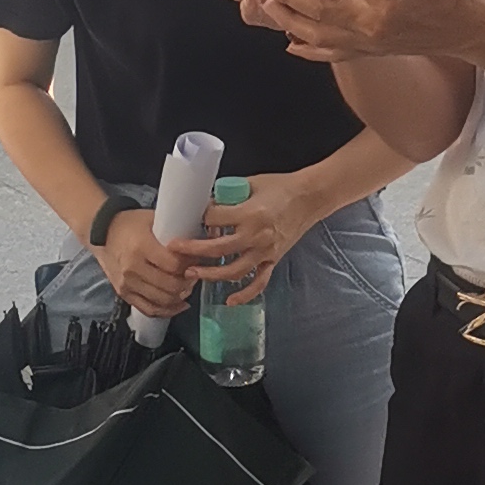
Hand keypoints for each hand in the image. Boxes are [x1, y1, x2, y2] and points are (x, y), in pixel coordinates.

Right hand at [92, 205, 203, 318]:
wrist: (101, 232)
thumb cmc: (130, 224)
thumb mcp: (153, 219)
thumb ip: (175, 230)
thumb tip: (203, 237)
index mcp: (141, 247)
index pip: (173, 265)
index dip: (190, 265)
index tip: (196, 260)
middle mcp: (132, 268)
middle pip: (170, 286)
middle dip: (187, 283)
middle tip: (194, 276)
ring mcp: (127, 284)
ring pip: (162, 301)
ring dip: (179, 297)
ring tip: (187, 288)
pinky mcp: (124, 293)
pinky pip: (149, 309)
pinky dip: (166, 311)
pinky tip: (178, 305)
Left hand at [190, 173, 315, 301]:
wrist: (310, 197)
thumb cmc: (281, 187)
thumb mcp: (250, 183)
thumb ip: (227, 196)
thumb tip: (206, 205)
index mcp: (250, 213)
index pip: (214, 219)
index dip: (200, 218)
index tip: (191, 218)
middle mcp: (256, 235)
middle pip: (218, 248)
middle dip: (193, 250)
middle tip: (174, 250)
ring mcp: (265, 251)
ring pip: (233, 271)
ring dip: (210, 275)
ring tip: (191, 274)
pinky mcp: (273, 259)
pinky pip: (259, 283)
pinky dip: (244, 295)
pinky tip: (229, 301)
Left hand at [249, 0, 484, 65]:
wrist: (471, 29)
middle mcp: (373, 25)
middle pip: (320, 10)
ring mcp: (369, 43)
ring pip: (319, 35)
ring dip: (289, 21)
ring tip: (266, 5)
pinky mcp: (370, 52)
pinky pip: (333, 54)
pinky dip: (310, 50)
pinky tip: (291, 43)